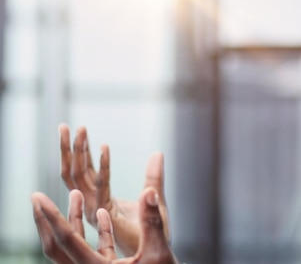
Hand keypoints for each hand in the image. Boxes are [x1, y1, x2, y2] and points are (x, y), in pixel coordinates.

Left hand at [32, 188, 177, 263]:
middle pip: (56, 247)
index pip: (67, 239)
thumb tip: (149, 192)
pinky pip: (91, 250)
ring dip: (71, 221)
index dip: (52, 216)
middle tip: (37, 197)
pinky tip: (102, 213)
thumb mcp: (158, 253)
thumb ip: (151, 222)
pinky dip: (94, 232)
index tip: (39, 197)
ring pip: (71, 248)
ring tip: (75, 195)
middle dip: (46, 220)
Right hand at [59, 124, 169, 255]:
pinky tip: (105, 148)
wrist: (159, 253)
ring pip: (81, 179)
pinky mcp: (107, 217)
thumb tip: (158, 152)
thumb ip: (154, 176)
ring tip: (81, 130)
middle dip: (69, 149)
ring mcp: (98, 212)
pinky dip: (103, 167)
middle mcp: (94, 206)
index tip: (76, 130)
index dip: (77, 152)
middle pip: (74, 174)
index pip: (81, 173)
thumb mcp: (154, 196)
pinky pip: (102, 188)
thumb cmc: (154, 232)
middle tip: (66, 126)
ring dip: (81, 153)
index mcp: (99, 201)